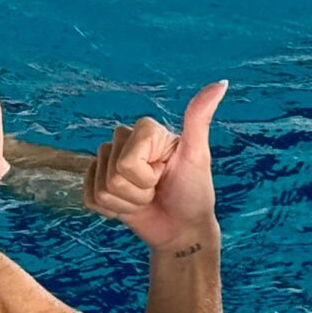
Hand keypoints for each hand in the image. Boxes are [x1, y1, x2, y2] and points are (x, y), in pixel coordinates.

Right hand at [83, 81, 226, 250]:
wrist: (183, 229)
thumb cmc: (194, 192)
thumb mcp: (198, 156)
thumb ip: (199, 120)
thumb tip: (221, 83)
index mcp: (144, 129)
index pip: (126, 161)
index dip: (146, 177)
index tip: (166, 173)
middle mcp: (123, 140)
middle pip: (113, 176)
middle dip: (138, 193)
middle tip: (158, 189)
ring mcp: (108, 162)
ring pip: (102, 190)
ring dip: (127, 204)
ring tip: (148, 198)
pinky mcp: (97, 183)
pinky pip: (90, 199)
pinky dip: (113, 211)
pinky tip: (132, 207)